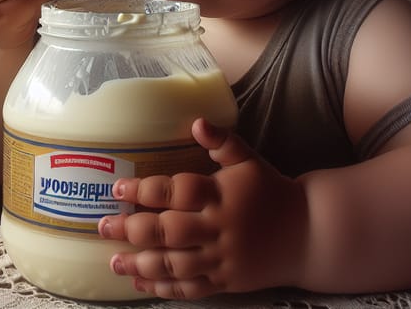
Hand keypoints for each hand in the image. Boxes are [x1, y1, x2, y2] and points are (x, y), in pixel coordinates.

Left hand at [97, 118, 308, 298]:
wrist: (308, 234)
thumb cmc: (270, 191)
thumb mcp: (248, 159)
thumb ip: (222, 141)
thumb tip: (196, 121)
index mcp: (220, 194)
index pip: (176, 192)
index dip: (144, 190)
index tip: (118, 188)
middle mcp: (217, 228)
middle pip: (168, 231)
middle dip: (131, 229)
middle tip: (102, 225)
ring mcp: (221, 258)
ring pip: (174, 265)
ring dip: (140, 264)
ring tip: (112, 261)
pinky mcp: (225, 282)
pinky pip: (190, 289)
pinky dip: (163, 288)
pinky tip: (140, 283)